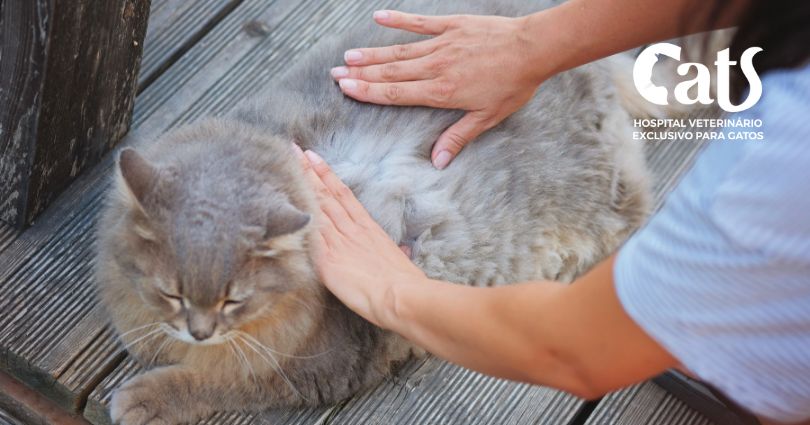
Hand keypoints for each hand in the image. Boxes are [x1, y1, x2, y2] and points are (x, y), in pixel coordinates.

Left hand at [293, 145, 428, 327]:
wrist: (401, 295)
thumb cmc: (405, 283)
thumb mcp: (401, 262)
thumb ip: (396, 254)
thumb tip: (403, 253)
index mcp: (368, 229)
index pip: (343, 194)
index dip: (327, 175)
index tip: (314, 158)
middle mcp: (351, 230)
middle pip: (326, 194)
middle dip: (309, 171)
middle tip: (293, 150)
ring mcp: (338, 242)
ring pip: (317, 206)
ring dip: (301, 185)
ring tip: (287, 165)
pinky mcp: (327, 258)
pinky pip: (309, 232)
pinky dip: (298, 215)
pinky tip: (284, 202)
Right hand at [330, 10, 546, 168]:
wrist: (532, 49)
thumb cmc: (513, 85)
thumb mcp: (487, 117)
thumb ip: (458, 137)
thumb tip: (438, 162)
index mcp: (441, 92)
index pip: (396, 93)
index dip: (368, 91)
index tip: (346, 88)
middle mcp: (435, 67)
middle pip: (391, 72)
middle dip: (361, 74)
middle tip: (335, 73)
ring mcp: (442, 44)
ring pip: (400, 50)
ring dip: (372, 53)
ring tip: (349, 55)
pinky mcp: (452, 25)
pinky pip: (420, 23)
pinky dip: (399, 20)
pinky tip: (379, 17)